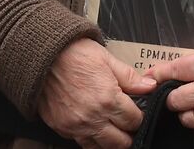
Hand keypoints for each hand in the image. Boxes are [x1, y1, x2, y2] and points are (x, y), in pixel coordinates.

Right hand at [36, 38, 155, 148]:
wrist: (44, 56)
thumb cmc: (75, 54)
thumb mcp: (108, 59)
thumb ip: (130, 78)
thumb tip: (149, 87)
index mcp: (108, 99)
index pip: (134, 121)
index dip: (140, 117)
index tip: (137, 113)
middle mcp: (93, 117)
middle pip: (120, 142)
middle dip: (128, 134)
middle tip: (128, 124)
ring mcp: (76, 126)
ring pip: (101, 148)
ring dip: (110, 141)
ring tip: (113, 129)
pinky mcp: (62, 128)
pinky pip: (81, 143)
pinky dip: (91, 139)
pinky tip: (95, 128)